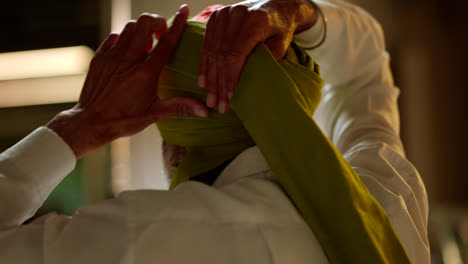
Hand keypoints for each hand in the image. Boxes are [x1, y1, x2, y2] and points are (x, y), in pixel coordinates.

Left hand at [47, 5, 208, 159]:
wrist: (90, 123)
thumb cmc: (124, 120)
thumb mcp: (155, 114)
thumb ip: (181, 107)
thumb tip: (206, 111)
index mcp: (146, 72)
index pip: (166, 41)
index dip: (178, 24)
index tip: (184, 11)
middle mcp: (129, 60)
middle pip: (145, 24)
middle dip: (156, 21)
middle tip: (161, 33)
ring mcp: (112, 57)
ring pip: (129, 27)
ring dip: (141, 29)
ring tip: (146, 42)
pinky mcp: (99, 58)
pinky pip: (113, 37)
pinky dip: (123, 37)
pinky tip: (128, 49)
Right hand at [198, 0, 317, 113]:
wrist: (276, 6)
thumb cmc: (280, 29)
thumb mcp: (281, 45)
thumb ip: (266, 60)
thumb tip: (249, 84)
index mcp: (256, 20)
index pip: (236, 54)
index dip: (230, 78)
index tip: (229, 98)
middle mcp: (237, 15)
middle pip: (222, 54)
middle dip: (219, 83)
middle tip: (218, 105)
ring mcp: (225, 14)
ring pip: (212, 51)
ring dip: (210, 78)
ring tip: (211, 99)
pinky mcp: (216, 17)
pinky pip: (206, 44)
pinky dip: (204, 64)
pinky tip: (203, 82)